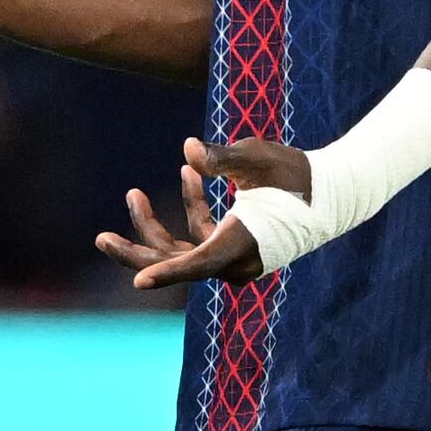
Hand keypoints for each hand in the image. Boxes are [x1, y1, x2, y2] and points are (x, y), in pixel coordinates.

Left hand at [97, 136, 304, 290]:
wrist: (331, 192)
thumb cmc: (296, 173)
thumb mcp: (258, 159)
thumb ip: (221, 158)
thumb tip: (188, 149)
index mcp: (241, 244)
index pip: (198, 263)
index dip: (167, 272)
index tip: (138, 281)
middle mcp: (235, 260)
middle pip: (176, 263)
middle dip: (136, 249)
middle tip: (100, 239)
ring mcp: (232, 256)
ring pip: (182, 251)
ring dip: (156, 225)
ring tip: (132, 194)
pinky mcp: (233, 245)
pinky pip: (200, 235)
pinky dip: (191, 207)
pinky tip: (187, 173)